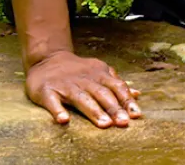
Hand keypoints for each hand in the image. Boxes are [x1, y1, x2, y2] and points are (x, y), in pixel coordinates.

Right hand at [25, 50, 140, 127]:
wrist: (47, 59)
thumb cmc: (78, 70)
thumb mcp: (99, 72)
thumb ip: (116, 83)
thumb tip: (137, 94)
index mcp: (99, 75)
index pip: (117, 87)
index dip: (127, 100)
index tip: (136, 115)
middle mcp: (85, 80)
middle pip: (102, 94)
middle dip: (114, 108)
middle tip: (123, 123)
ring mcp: (66, 85)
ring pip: (82, 98)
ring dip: (94, 111)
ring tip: (105, 125)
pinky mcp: (47, 91)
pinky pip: (53, 102)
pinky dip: (58, 110)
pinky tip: (63, 120)